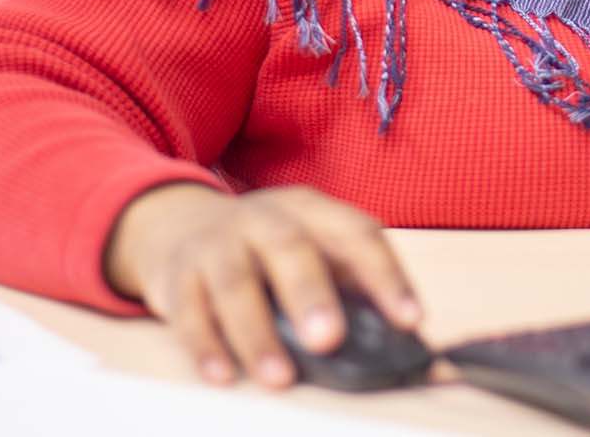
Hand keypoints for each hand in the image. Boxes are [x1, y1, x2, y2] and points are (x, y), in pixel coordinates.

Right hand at [103, 182, 421, 388]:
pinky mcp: (179, 276)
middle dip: (311, 295)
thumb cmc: (268, 249)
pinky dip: (206, 346)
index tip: (410, 319)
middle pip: (290, 249)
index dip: (386, 276)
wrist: (181, 226)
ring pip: (235, 284)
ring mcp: (218, 245)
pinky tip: (222, 375)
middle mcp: (264, 220)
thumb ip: (353, 286)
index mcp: (312, 211)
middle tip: (329, 340)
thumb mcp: (313, 248)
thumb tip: (402, 338)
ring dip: (257, 334)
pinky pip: (189, 311)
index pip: (357, 234)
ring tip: (279, 378)